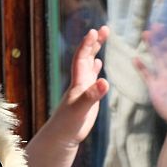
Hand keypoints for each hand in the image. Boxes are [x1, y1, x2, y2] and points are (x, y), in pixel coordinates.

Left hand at [57, 25, 109, 145]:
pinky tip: (99, 63)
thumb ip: (92, 96)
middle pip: (86, 57)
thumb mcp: (81, 109)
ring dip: (95, 51)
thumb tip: (105, 82)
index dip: (87, 44)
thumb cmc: (69, 124)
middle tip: (104, 28)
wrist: (61, 137)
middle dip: (95, 43)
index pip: (82, 58)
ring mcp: (83, 89)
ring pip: (89, 64)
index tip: (94, 31)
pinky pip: (92, 78)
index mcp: (78, 82)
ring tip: (102, 38)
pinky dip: (96, 68)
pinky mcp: (87, 97)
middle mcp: (80, 82)